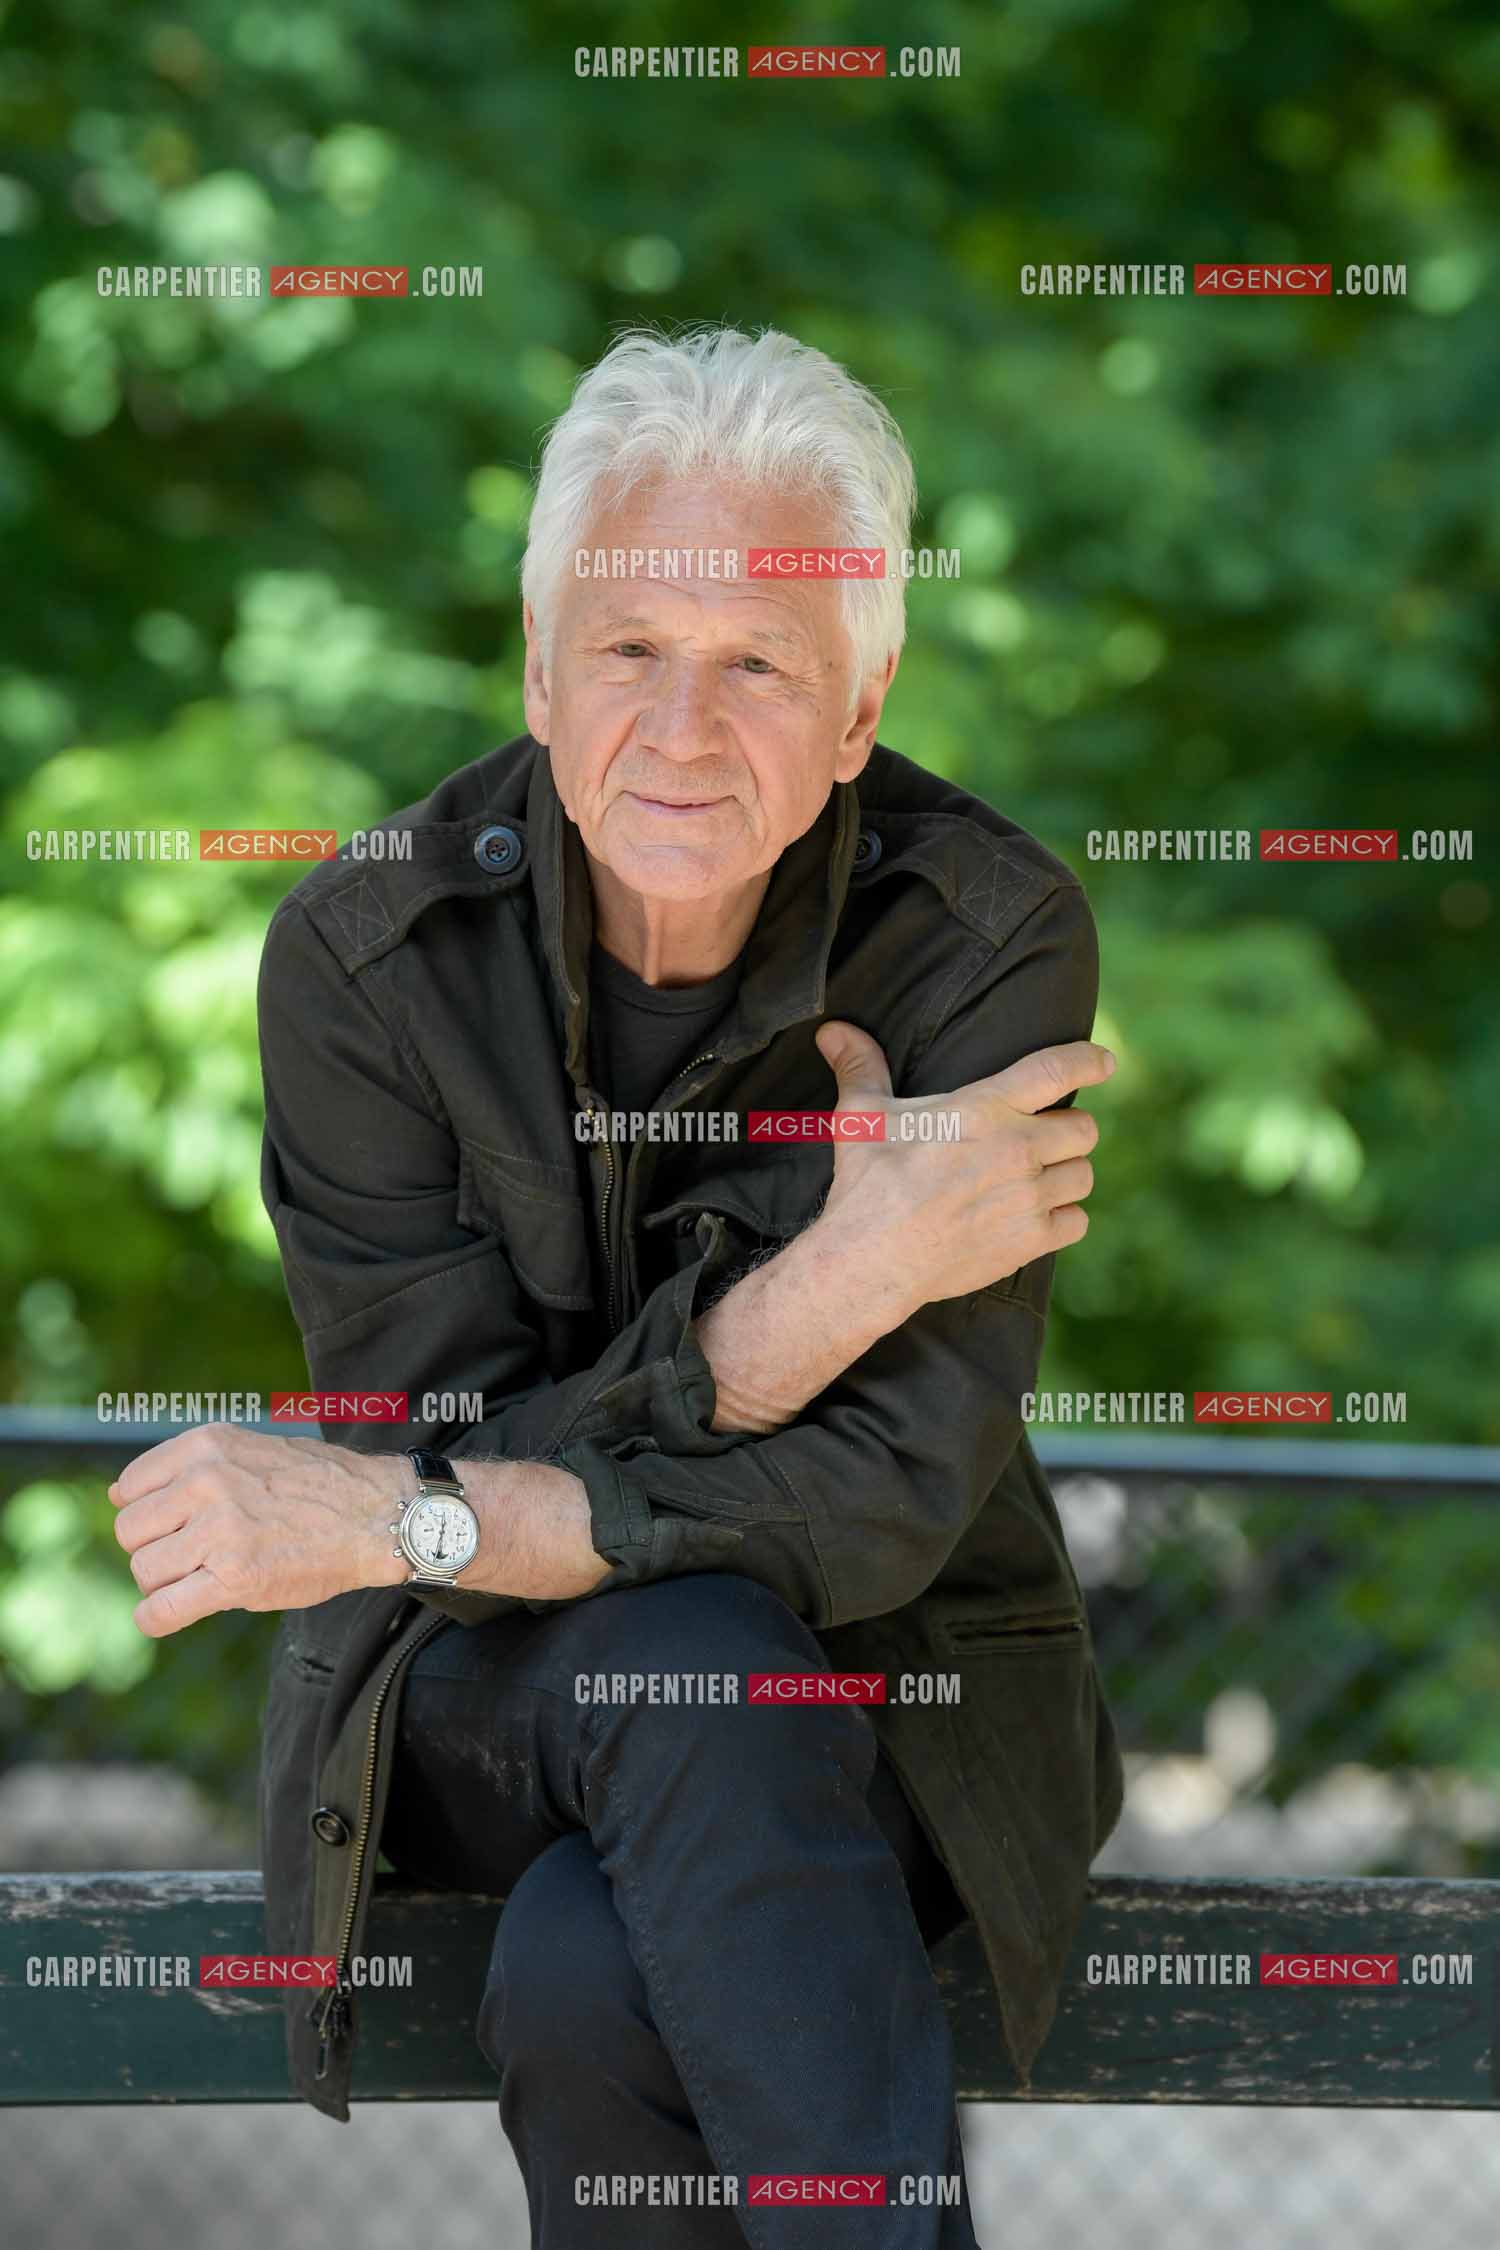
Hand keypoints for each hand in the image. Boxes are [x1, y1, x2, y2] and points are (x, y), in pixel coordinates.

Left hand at [108, 1424, 407, 1637]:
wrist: (377, 1515)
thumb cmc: (317, 1486)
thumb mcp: (251, 1449)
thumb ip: (189, 1467)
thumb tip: (115, 1496)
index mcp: (208, 1447)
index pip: (130, 1487)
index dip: (146, 1514)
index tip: (172, 1526)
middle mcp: (208, 1482)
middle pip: (130, 1532)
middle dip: (152, 1549)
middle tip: (189, 1556)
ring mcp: (221, 1531)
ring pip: (145, 1570)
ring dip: (165, 1582)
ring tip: (200, 1578)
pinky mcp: (235, 1578)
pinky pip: (162, 1609)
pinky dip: (156, 1618)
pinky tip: (168, 1615)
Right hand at [812, 1022, 1113, 1309]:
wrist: (871, 1259)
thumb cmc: (867, 1183)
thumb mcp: (861, 1118)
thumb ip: (860, 1067)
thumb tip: (833, 1030)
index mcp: (986, 1108)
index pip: (1058, 1069)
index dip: (1090, 1060)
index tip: (1105, 1062)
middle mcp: (1019, 1148)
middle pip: (1084, 1128)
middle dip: (1067, 1128)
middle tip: (1041, 1137)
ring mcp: (1029, 1197)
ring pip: (1083, 1174)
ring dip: (1065, 1173)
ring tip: (1037, 1177)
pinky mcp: (1031, 1240)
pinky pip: (1077, 1221)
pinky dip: (1063, 1217)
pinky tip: (1037, 1215)